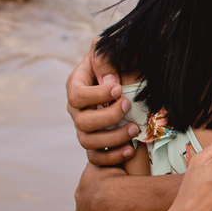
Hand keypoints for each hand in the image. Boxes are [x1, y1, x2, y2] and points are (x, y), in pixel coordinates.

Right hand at [66, 43, 136, 164]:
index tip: (119, 89)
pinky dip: (113, 157)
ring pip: (88, 142)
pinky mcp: (95, 144)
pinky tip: (131, 149)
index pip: (76, 96)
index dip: (97, 95)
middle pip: (82, 122)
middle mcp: (77, 109)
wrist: (128, 77)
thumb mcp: (113, 53)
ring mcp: (84, 128)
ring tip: (134, 129)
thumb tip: (110, 81)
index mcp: (77, 85)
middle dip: (108, 117)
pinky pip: (96, 158)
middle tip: (128, 106)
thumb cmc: (119, 62)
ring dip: (113, 138)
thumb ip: (107, 60)